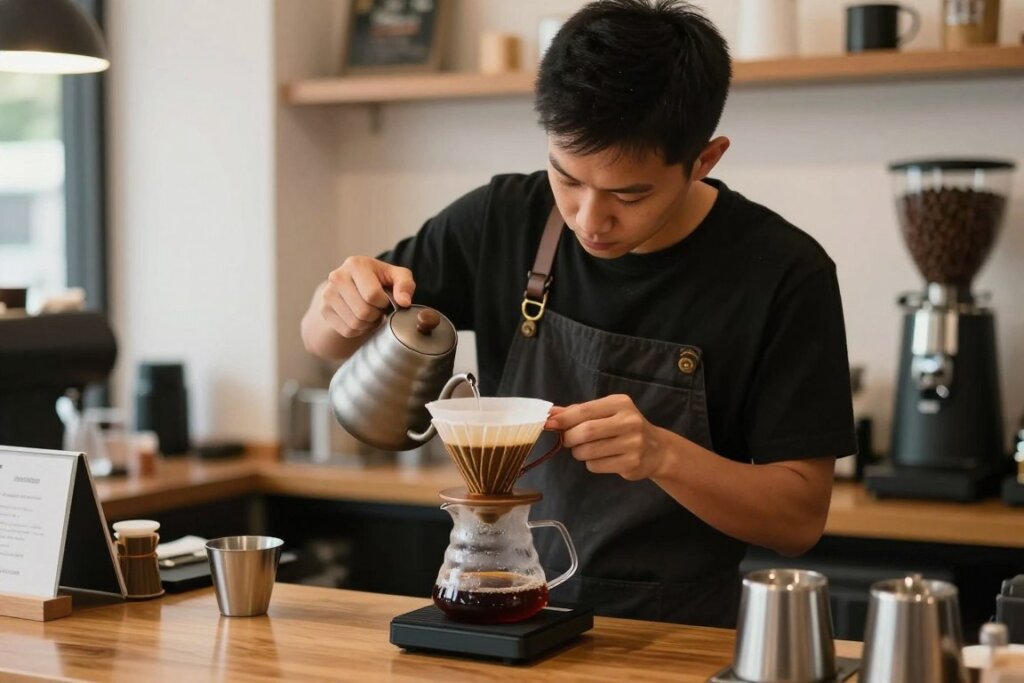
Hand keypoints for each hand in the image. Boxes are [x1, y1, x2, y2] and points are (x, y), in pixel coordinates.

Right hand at [319, 256, 415, 338]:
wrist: (356, 284)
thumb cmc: (381, 279)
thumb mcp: (397, 276)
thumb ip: (405, 285)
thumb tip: (404, 302)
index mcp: (355, 264)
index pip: (372, 295)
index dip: (384, 303)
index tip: (386, 299)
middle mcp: (337, 277)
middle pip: (363, 312)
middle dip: (377, 314)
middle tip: (379, 308)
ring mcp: (328, 294)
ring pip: (355, 323)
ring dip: (369, 323)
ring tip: (371, 312)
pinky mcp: (324, 310)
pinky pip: (347, 331)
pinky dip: (359, 329)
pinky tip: (361, 318)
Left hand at [544, 394, 666, 480]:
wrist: (656, 449)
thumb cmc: (623, 427)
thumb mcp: (605, 413)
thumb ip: (578, 412)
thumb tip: (551, 413)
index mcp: (620, 403)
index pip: (584, 410)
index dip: (563, 419)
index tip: (548, 423)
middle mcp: (629, 421)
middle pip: (586, 431)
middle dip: (569, 438)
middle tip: (567, 441)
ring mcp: (633, 443)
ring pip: (589, 451)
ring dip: (578, 452)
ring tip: (585, 449)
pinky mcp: (632, 462)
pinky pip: (596, 465)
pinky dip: (590, 463)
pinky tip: (601, 458)